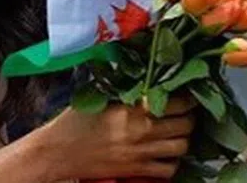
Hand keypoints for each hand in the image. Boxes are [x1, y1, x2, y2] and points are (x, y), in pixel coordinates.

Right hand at [42, 98, 194, 179]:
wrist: (57, 153)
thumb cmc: (74, 121)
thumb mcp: (100, 96)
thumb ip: (127, 88)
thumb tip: (149, 75)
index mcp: (133, 108)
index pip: (177, 101)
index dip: (189, 96)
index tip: (189, 93)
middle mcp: (142, 131)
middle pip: (186, 124)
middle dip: (190, 116)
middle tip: (186, 111)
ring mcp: (141, 154)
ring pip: (182, 147)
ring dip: (184, 138)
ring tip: (178, 131)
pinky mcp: (136, 171)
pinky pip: (168, 170)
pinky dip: (172, 162)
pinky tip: (166, 153)